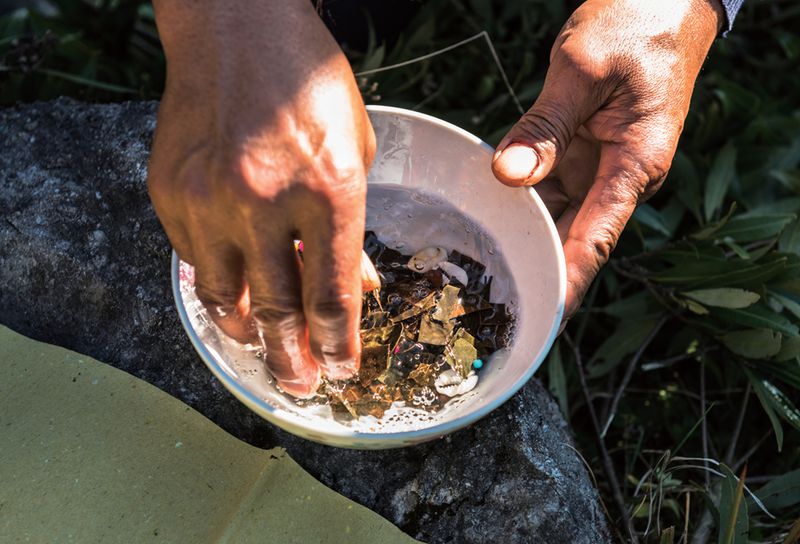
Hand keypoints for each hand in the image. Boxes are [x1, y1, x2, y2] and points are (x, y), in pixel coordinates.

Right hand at [148, 0, 375, 396]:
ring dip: (248, 334)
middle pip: (280, 312)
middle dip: (294, 360)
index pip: (333, 297)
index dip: (340, 345)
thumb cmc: (307, 83)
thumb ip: (351, 227)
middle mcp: (266, 203)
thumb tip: (357, 288)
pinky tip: (231, 291)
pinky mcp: (171, 192)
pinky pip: (193, 260)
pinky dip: (215, 283)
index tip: (344, 369)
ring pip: (226, 298)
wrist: (236, 27)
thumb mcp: (355, 151)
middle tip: (302, 386)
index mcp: (328, 191)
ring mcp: (210, 199)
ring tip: (263, 350)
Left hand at [492, 0, 722, 317]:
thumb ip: (545, 128)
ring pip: (559, 215)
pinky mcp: (585, 150)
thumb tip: (509, 175)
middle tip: (498, 305)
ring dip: (527, 239)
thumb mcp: (582, 71)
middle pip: (575, 236)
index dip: (569, 281)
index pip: (596, 238)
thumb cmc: (635, 25)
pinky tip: (493, 220)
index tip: (544, 317)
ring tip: (488, 275)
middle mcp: (621, 175)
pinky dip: (525, 204)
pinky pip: (552, 187)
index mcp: (635, 164)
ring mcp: (602, 164)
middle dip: (540, 269)